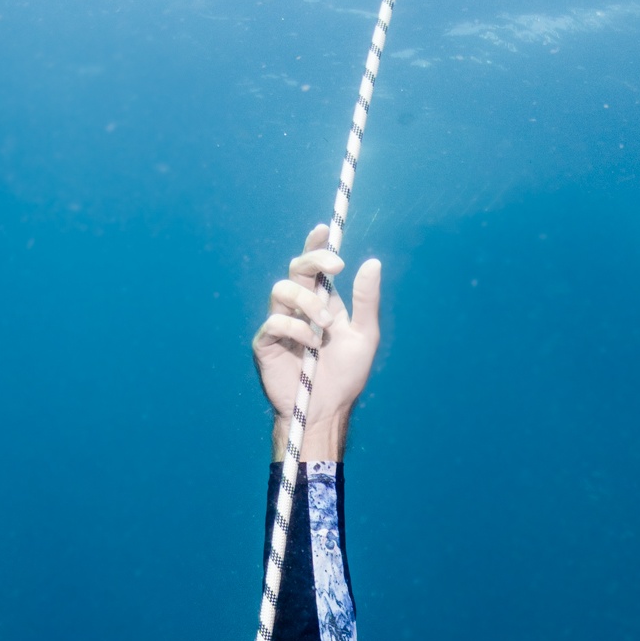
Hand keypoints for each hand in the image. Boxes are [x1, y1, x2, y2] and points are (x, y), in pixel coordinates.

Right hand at [252, 221, 381, 462]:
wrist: (327, 410)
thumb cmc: (346, 376)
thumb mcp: (364, 336)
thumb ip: (366, 301)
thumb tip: (372, 262)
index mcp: (322, 302)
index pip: (314, 267)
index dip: (315, 246)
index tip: (325, 231)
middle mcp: (299, 309)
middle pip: (296, 269)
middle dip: (314, 261)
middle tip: (336, 268)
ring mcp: (281, 324)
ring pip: (281, 289)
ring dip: (308, 302)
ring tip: (324, 327)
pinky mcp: (267, 343)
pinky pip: (275, 322)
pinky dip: (296, 329)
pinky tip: (311, 347)